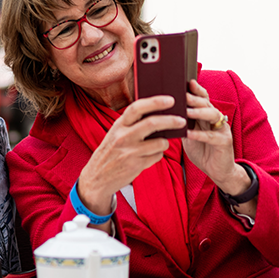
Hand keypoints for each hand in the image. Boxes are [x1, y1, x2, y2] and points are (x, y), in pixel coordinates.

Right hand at [78, 95, 186, 216]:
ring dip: (165, 142)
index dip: (155, 102)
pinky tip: (151, 156)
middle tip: (181, 120)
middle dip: (171, 120)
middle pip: (152, 123)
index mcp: (118, 125)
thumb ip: (131, 124)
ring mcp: (130, 152)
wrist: (96, 178)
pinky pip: (157, 156)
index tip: (170, 100)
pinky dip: (158, 155)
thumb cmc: (109, 153)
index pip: (137, 107)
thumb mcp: (115, 134)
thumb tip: (157, 114)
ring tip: (162, 143)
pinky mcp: (136, 165)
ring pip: (159, 142)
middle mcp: (123, 137)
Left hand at [183, 80, 237, 184]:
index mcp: (206, 116)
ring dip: (198, 112)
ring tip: (186, 111)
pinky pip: (212, 136)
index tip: (187, 82)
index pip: (203, 98)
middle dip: (195, 98)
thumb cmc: (201, 151)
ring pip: (212, 115)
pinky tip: (189, 133)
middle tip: (183, 95)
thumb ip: (181, 123)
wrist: (218, 171)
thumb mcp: (188, 134)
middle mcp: (216, 119)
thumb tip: (163, 113)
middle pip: (206, 104)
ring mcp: (222, 130)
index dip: (197, 90)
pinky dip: (200, 134)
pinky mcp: (224, 142)